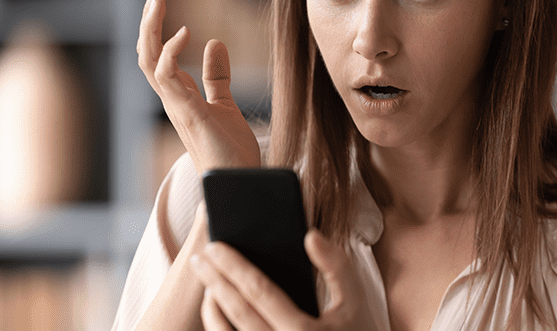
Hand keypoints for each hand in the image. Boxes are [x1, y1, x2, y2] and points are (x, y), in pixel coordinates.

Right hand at [137, 0, 260, 172]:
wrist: (238, 184)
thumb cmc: (230, 152)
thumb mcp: (225, 104)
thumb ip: (216, 77)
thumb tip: (214, 42)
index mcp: (178, 96)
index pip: (157, 55)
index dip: (155, 27)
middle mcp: (172, 100)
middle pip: (146, 53)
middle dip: (148, 20)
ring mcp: (177, 106)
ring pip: (148, 61)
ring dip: (150, 28)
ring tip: (157, 0)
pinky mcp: (189, 114)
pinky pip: (167, 79)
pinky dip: (170, 53)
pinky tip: (184, 33)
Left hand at [190, 231, 360, 330]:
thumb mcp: (357, 301)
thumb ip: (337, 266)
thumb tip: (309, 235)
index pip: (260, 293)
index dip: (234, 267)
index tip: (215, 246)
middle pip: (237, 313)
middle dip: (215, 281)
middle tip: (199, 257)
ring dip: (212, 310)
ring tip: (209, 285)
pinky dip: (220, 330)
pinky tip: (220, 314)